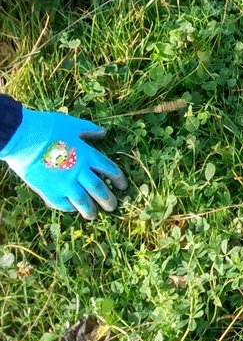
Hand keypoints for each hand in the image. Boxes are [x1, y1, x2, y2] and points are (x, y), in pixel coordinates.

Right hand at [0, 108, 127, 217]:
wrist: (21, 138)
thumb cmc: (46, 127)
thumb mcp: (72, 124)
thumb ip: (89, 130)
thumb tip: (104, 132)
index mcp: (87, 154)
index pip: (109, 169)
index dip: (118, 178)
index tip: (123, 186)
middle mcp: (79, 171)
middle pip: (99, 188)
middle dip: (108, 199)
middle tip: (113, 207)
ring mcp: (64, 183)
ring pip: (83, 201)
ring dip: (91, 210)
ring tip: (94, 216)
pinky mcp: (49, 191)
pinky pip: (63, 204)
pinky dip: (70, 208)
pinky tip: (73, 209)